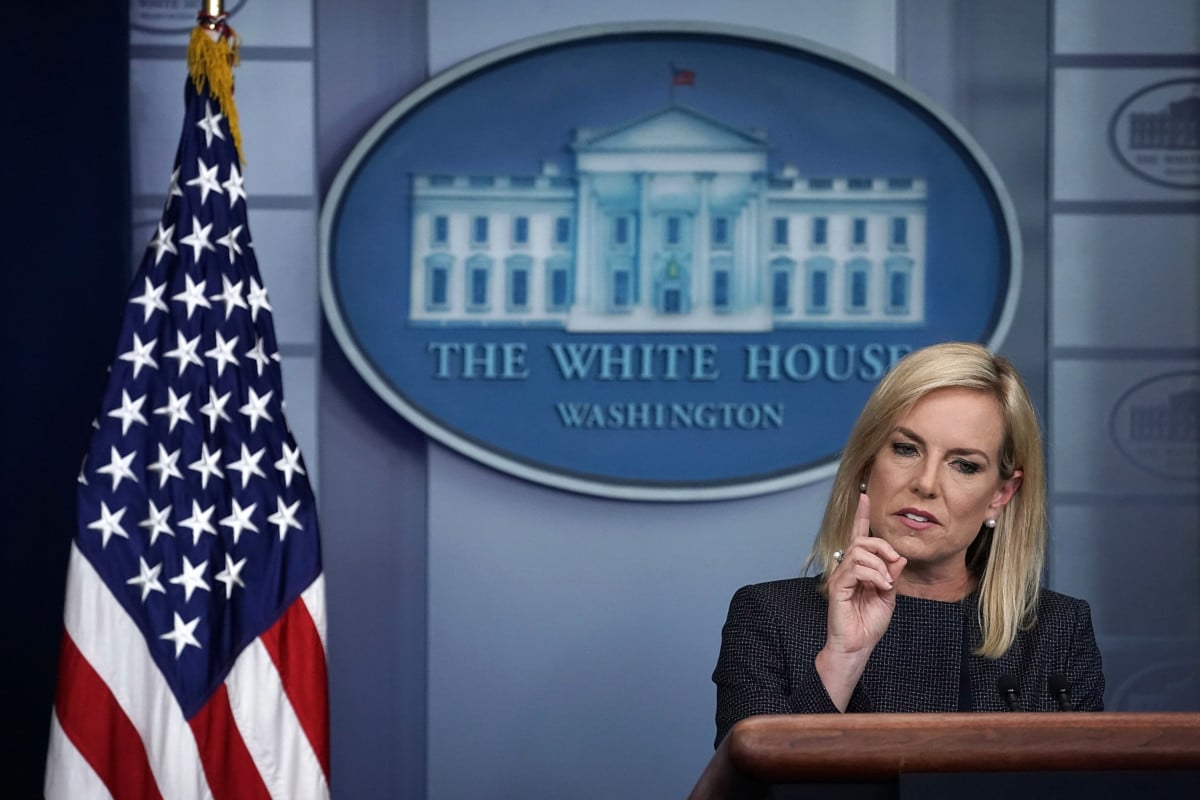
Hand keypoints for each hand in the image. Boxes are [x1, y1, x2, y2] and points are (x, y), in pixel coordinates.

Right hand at [815, 492, 906, 708]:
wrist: (858, 645)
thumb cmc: (869, 623)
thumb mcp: (889, 595)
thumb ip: (892, 574)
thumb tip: (898, 557)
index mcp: (859, 568)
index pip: (859, 537)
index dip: (861, 516)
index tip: (864, 496)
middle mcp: (847, 568)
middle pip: (862, 540)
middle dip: (882, 546)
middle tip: (895, 562)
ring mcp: (840, 576)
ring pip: (858, 551)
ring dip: (879, 564)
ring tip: (887, 582)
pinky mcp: (837, 586)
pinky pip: (855, 568)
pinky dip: (873, 574)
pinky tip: (880, 586)